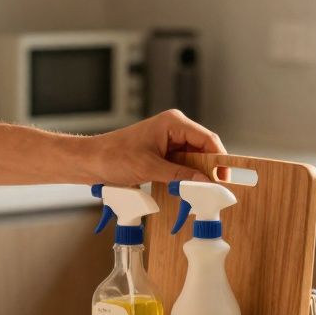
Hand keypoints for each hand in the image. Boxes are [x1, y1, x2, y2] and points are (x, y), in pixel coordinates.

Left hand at [90, 109, 226, 185]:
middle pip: (203, 149)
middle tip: (216, 188)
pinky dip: (184, 177)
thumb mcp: (150, 168)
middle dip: (209, 169)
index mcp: (173, 123)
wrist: (90, 161)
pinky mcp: (161, 152)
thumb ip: (179, 176)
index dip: (219, 158)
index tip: (225, 177)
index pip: (207, 139)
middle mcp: (174, 128)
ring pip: (193, 159)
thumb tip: (204, 182)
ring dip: (196, 175)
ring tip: (201, 191)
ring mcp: (168, 140)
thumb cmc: (114, 157)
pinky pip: (181, 164)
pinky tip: (186, 189)